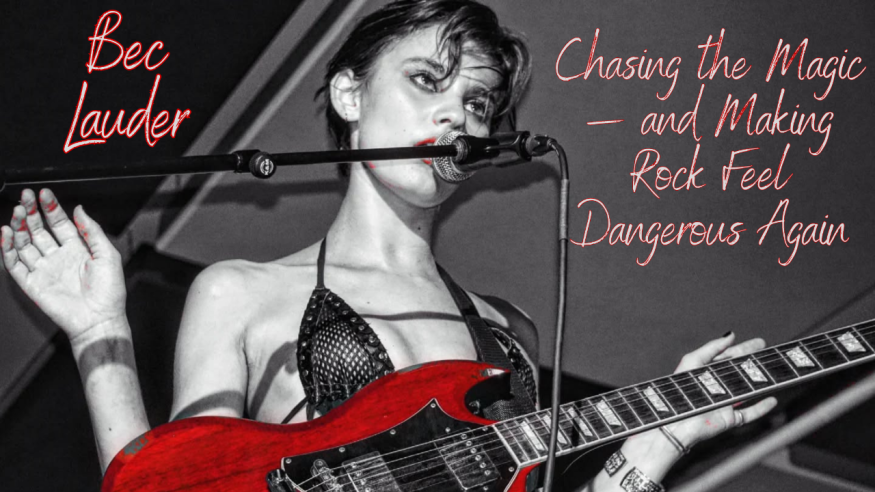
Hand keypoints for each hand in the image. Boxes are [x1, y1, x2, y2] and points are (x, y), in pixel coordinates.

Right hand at [1, 188, 126, 341]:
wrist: (100, 320)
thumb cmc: (109, 292)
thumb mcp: (108, 254)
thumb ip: (92, 231)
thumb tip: (80, 209)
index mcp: (78, 250)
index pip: (59, 223)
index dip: (51, 208)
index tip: (44, 194)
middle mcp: (59, 258)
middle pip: (39, 230)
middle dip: (31, 212)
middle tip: (25, 197)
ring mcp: (44, 270)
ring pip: (25, 244)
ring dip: (19, 227)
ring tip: (17, 211)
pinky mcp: (32, 284)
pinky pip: (15, 264)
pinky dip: (8, 249)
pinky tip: (6, 234)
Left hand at [663, 332, 777, 449]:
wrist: (678, 421)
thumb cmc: (681, 390)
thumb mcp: (693, 361)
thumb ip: (712, 347)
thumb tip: (730, 335)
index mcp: (706, 372)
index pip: (728, 357)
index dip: (743, 349)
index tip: (758, 343)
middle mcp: (716, 386)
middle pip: (740, 371)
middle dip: (754, 361)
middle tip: (769, 353)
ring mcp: (724, 402)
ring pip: (747, 391)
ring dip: (761, 382)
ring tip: (775, 373)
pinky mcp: (728, 418)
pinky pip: (749, 413)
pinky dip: (761, 407)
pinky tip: (772, 400)